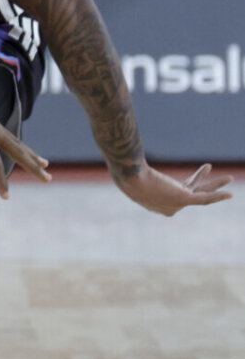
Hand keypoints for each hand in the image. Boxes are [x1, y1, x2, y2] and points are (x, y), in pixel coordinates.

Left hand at [0, 77, 51, 196]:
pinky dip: (20, 145)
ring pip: (17, 142)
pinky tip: (23, 150)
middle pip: (18, 152)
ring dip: (31, 155)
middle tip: (49, 179)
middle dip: (33, 167)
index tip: (6, 198)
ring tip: (46, 164)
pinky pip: (10, 136)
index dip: (0, 182)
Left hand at [114, 161, 232, 215]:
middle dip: (204, 183)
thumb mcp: (133, 170)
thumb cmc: (129, 172)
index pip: (180, 191)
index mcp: (158, 202)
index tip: (205, 168)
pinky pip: (205, 199)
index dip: (195, 180)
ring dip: (216, 185)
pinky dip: (218, 196)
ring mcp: (176, 204)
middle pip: (192, 192)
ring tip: (230, 177)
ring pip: (202, 194)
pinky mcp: (182, 199)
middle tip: (212, 171)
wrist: (131, 178)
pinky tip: (230, 194)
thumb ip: (137, 166)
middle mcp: (168, 207)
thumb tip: (130, 152)